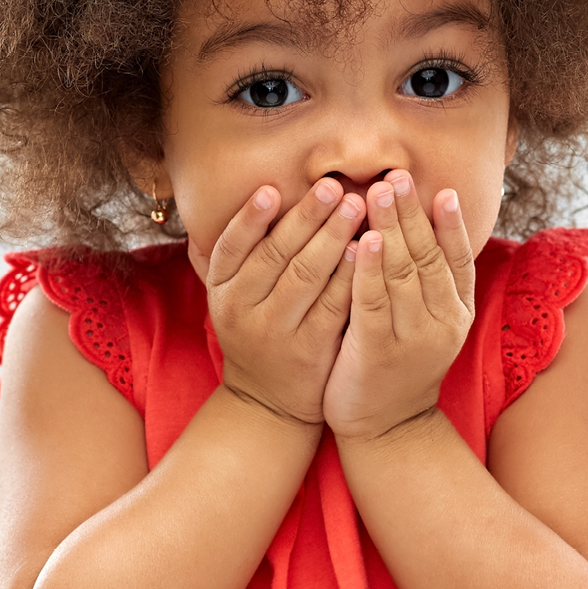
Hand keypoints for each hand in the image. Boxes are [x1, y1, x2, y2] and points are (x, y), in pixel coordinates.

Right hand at [195, 178, 364, 425]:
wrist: (268, 403)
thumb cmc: (259, 331)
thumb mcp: (238, 297)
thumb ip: (248, 255)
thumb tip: (268, 191)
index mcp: (222, 290)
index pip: (231, 246)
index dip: (250, 218)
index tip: (273, 189)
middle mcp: (241, 310)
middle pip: (275, 255)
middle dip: (306, 217)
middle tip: (333, 186)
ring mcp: (275, 332)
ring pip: (305, 277)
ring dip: (332, 238)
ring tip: (356, 206)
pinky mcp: (309, 350)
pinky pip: (332, 306)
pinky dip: (348, 276)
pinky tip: (365, 250)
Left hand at [323, 170, 476, 441]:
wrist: (387, 430)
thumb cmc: (400, 366)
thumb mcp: (428, 323)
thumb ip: (428, 281)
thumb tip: (421, 226)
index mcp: (457, 312)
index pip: (458, 258)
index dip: (450, 223)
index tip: (441, 188)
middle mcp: (442, 322)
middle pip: (427, 256)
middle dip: (411, 213)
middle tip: (396, 175)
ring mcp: (412, 338)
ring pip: (403, 273)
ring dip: (390, 228)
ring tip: (378, 192)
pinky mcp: (378, 352)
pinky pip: (373, 302)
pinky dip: (368, 269)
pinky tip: (362, 240)